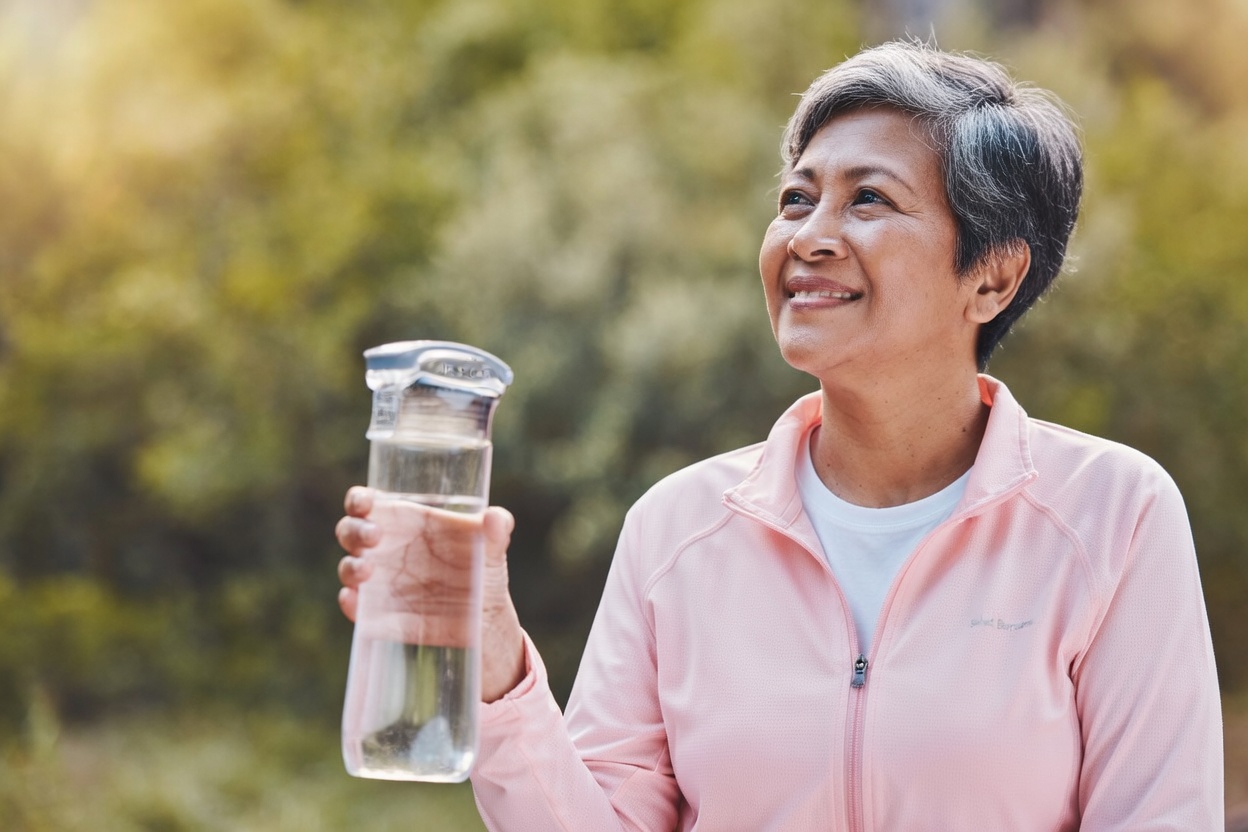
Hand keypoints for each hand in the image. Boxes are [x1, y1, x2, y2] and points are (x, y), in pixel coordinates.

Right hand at [335, 486, 526, 701]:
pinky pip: (356, 607)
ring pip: (348, 567)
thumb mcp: (493, 548)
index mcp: (404, 521)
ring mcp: (379, 581)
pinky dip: (351, 604)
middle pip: (350, 531)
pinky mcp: (379, 612)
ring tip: (369, 571)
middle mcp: (385, 548)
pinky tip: (357, 602)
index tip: (366, 503)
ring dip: (351, 567)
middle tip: (375, 538)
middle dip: (354, 531)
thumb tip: (496, 518)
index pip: (367, 503)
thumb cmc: (482, 569)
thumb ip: (498, 529)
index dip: (359, 499)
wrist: (484, 618)